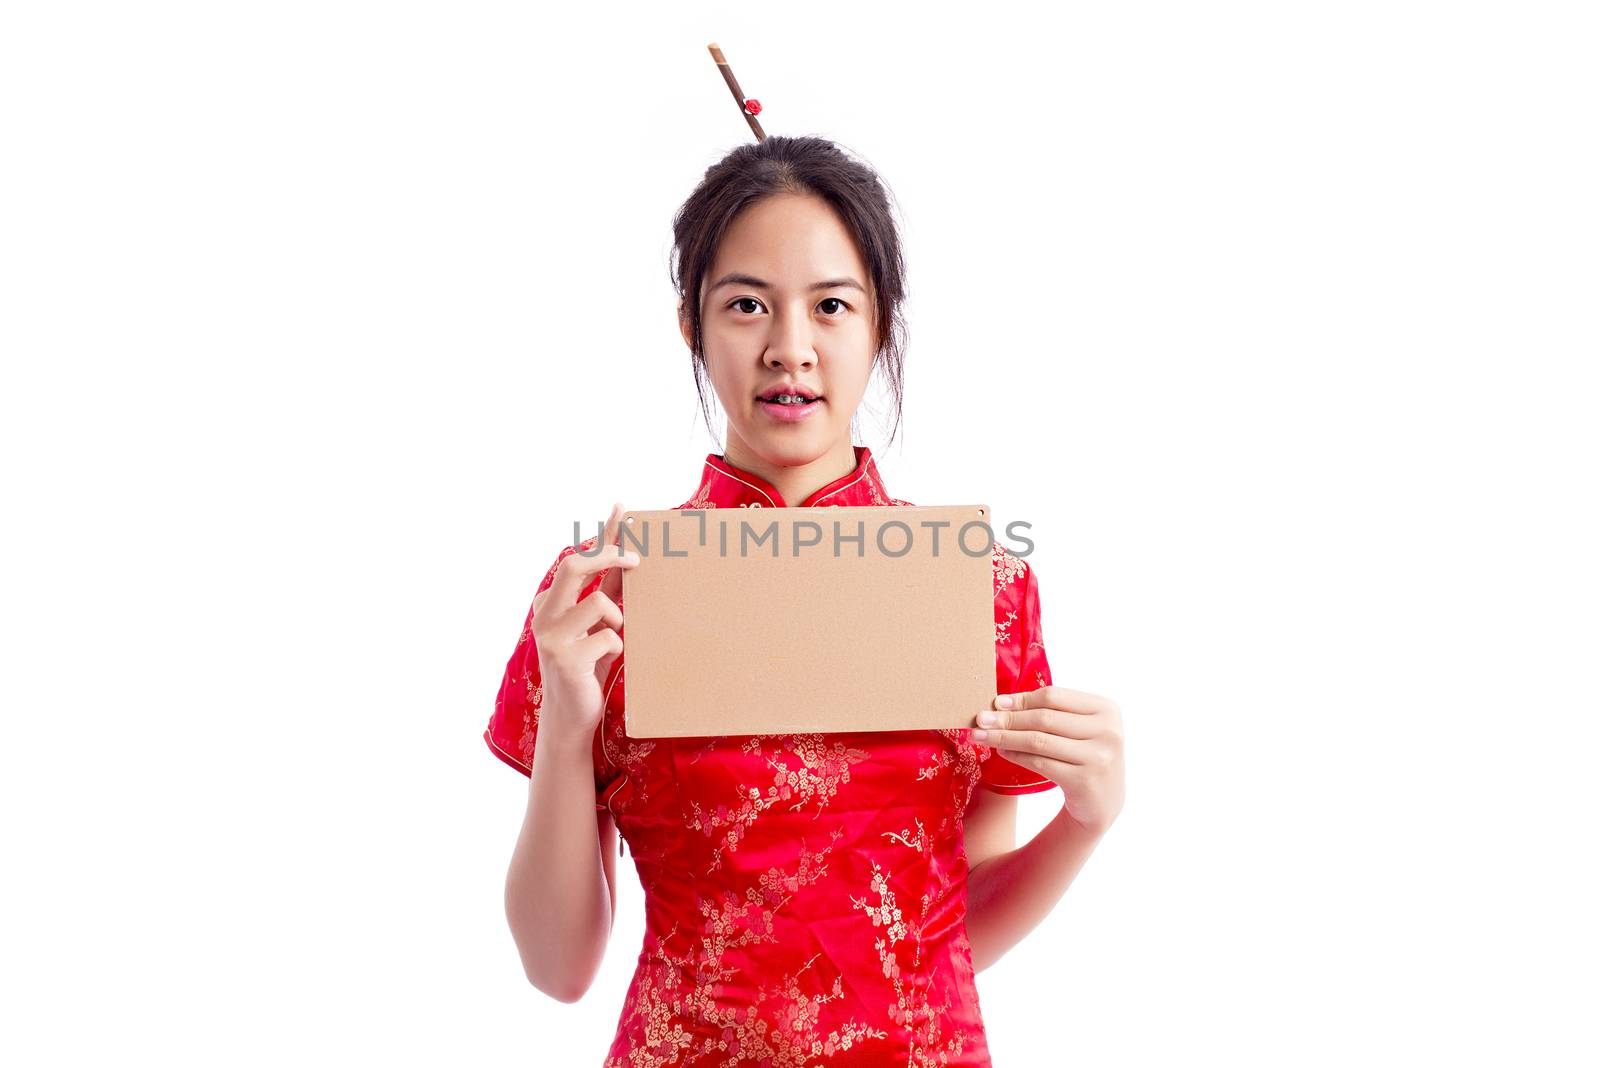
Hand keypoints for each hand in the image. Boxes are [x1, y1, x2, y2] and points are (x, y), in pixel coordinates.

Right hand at [530, 502, 638, 739]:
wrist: (571, 716)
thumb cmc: (587, 667)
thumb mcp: (598, 625)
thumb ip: (609, 594)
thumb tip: (628, 559)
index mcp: (550, 602)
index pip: (578, 559)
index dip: (603, 534)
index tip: (623, 509)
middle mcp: (544, 614)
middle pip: (573, 565)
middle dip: (607, 555)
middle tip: (635, 559)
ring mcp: (550, 635)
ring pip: (599, 602)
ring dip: (617, 619)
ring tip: (611, 640)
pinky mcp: (565, 658)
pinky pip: (610, 637)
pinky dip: (617, 648)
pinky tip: (603, 663)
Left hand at [972, 686, 1124, 835]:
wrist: (1102, 802)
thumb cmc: (1084, 756)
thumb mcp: (1080, 728)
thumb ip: (1051, 712)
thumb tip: (1001, 703)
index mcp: (1106, 709)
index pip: (1054, 696)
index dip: (1021, 699)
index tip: (996, 703)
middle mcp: (1108, 731)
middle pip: (1044, 718)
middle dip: (1008, 718)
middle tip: (981, 719)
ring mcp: (1098, 757)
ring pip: (1038, 741)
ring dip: (1005, 737)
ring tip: (981, 736)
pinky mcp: (1084, 781)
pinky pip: (1040, 763)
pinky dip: (1016, 756)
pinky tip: (1002, 752)